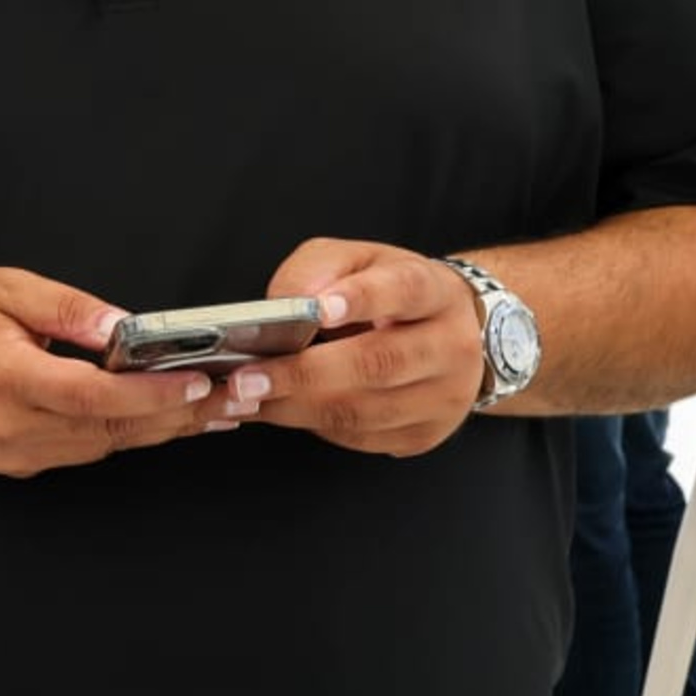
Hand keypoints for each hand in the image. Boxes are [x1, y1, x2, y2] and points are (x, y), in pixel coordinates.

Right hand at [0, 267, 219, 478]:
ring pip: (104, 447)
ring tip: (219, 410)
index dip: (153, 393)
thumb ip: (66, 309)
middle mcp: (9, 426)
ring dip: (162, 429)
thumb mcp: (1, 289)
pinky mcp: (13, 464)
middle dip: (183, 414)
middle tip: (241, 398)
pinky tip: (160, 421)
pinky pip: (81, 453)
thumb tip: (124, 329)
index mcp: (5, 377)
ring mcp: (11, 452)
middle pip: (112, 429)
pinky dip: (125, 437)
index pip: (94, 396)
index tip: (202, 381)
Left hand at [199, 239, 484, 456]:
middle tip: (245, 378)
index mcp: (436, 293)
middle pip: (378, 363)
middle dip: (302, 373)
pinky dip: (308, 424)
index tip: (318, 309)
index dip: (360, 299)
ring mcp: (443, 397)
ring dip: (293, 407)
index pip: (403, 291)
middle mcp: (449, 347)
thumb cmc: (392, 294)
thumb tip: (292, 300)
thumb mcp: (359, 260)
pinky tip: (273, 410)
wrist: (454, 334)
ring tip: (242, 399)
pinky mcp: (423, 433)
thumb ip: (321, 268)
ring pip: (363, 410)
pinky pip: (358, 435)